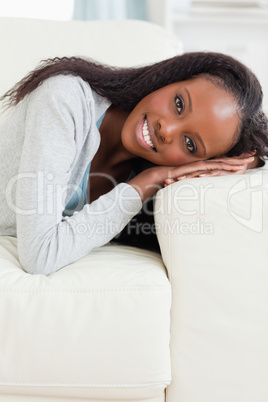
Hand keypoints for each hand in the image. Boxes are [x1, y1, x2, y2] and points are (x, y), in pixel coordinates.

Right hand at [128, 153, 254, 202]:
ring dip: (228, 164)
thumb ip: (181, 186)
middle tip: (251, 157)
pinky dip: (210, 169)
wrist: (140, 186)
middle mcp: (189, 166)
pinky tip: (221, 168)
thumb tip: (189, 190)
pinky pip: (197, 170)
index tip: (242, 162)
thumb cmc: (153, 187)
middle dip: (234, 160)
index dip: (228, 162)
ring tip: (243, 164)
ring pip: (210, 164)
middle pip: (216, 162)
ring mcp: (184, 168)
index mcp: (190, 169)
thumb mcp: (172, 187)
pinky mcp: (179, 171)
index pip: (213, 165)